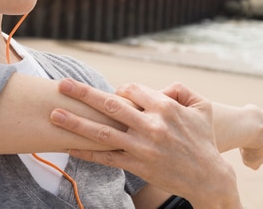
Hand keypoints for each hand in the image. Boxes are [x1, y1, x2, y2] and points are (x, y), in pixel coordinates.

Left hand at [51, 79, 241, 208]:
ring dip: (76, 122)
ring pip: (103, 132)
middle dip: (83, 94)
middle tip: (62, 86)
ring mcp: (142, 147)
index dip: (121, 89)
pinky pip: (107, 158)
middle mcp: (151, 126)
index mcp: (165, 107)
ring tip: (55, 114)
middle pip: (110, 105)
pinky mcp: (137, 165)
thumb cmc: (204, 139)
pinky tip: (69, 147)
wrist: (208, 176)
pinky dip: (87, 152)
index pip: (132, 90)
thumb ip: (181, 89)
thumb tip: (159, 87)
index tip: (115, 93)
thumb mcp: (202, 106)